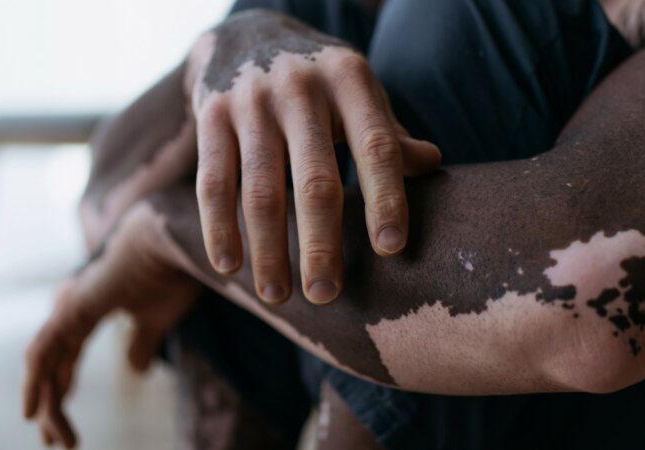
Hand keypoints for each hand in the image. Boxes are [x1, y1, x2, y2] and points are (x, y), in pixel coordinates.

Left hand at [23, 205, 202, 447]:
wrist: (176, 243)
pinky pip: (43, 351)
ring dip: (48, 405)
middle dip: (52, 407)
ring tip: (58, 439)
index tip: (65, 431)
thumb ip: (142, 344)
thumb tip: (135, 373)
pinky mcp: (73, 307)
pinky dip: (35, 381)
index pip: (66, 359)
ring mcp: (70, 307)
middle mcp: (73, 309)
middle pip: (52, 367)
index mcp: (90, 311)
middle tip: (59, 442)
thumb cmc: (171, 273)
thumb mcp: (158, 322)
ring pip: (45, 365)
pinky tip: (34, 410)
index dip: (62, 392)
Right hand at [189, 10, 441, 304]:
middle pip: (315, 178)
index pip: (376, 146)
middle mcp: (300, 87)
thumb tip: (433, 164)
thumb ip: (389, 131)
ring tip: (278, 297)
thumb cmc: (319, 81)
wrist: (247, 36)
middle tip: (326, 294)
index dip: (386, 199)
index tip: (390, 249)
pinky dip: (219, 227)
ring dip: (269, 250)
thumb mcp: (359, 93)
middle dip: (321, 243)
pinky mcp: (211, 116)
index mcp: (350, 80)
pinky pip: (213, 182)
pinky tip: (228, 267)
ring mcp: (251, 101)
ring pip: (261, 189)